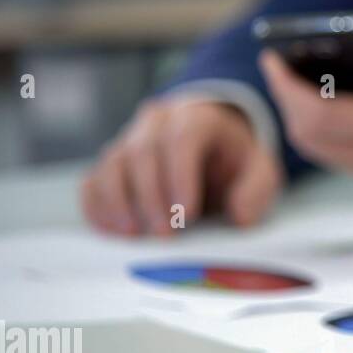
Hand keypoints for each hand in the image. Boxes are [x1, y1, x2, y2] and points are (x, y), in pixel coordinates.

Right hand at [80, 100, 283, 235]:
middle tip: (165, 234)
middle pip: (142, 152)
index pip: (182, 138)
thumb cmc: (233, 162)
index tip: (186, 214)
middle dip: (152, 196)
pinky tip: (114, 231)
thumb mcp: (259, 171)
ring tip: (135, 235)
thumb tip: (240, 216)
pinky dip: (97, 207)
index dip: (180, 177)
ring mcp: (128, 140)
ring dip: (119, 202)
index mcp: (197, 117)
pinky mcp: (110, 165)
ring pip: (112, 164)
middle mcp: (156, 122)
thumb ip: (256, 189)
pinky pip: (93, 182)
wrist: (212, 151)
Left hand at [259, 12, 352, 192]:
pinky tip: (334, 97)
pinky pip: (343, 155)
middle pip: (309, 138)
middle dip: (285, 102)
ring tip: (300, 78)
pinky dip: (326, 129)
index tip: (273, 57)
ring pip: (323, 151)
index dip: (286, 88)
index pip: (319, 115)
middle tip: (280, 65)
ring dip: (303, 118)